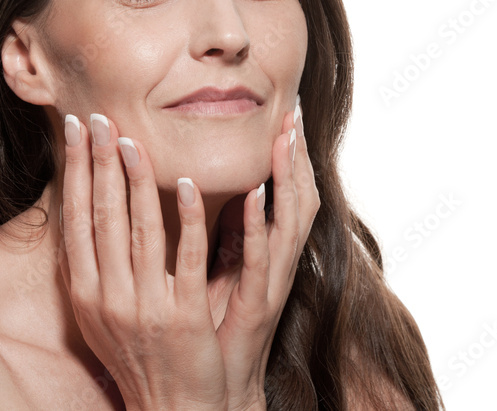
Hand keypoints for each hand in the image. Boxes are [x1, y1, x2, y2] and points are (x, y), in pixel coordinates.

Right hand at [57, 101, 316, 410]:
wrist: (173, 408)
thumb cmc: (136, 353)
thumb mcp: (102, 312)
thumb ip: (94, 265)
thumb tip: (82, 210)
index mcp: (86, 294)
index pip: (76, 219)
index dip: (75, 172)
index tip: (74, 129)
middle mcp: (108, 299)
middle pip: (102, 216)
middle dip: (99, 161)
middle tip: (99, 115)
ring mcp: (146, 309)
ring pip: (140, 230)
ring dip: (137, 179)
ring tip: (135, 138)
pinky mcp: (185, 317)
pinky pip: (188, 257)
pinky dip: (188, 218)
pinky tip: (188, 183)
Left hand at [212, 100, 318, 406]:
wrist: (215, 389)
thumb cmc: (211, 330)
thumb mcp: (212, 271)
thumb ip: (216, 233)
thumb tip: (197, 188)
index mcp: (269, 254)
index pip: (288, 194)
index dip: (292, 156)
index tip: (289, 115)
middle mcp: (277, 264)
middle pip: (299, 199)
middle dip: (298, 156)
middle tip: (296, 113)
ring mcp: (271, 284)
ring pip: (290, 222)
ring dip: (288, 178)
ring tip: (285, 138)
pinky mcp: (257, 304)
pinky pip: (261, 258)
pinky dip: (260, 225)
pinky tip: (256, 195)